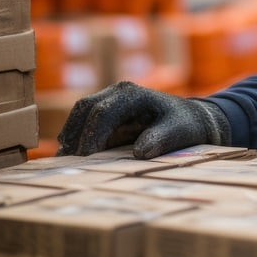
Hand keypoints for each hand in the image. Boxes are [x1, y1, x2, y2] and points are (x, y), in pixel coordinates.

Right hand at [56, 81, 230, 158]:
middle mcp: (116, 93)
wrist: (191, 119)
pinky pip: (83, 123)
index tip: (86, 158)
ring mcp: (109, 101)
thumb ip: (162, 139)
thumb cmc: (186, 124)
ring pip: (79, 114)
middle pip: (84, 108)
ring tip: (65, 163)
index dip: (91, 136)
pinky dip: (76, 139)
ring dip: (71, 137)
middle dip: (74, 135)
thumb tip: (139, 152)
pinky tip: (72, 159)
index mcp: (132, 94)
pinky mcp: (105, 114)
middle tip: (68, 162)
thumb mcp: (180, 131)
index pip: (102, 112)